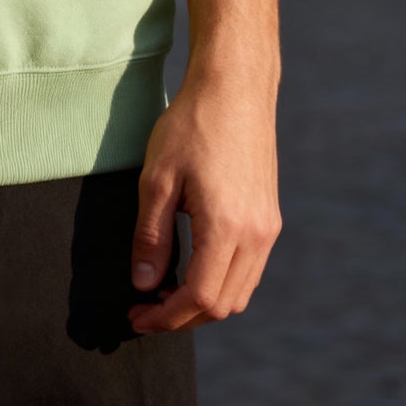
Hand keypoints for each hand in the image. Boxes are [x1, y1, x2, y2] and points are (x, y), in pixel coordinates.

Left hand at [127, 60, 281, 332]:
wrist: (235, 88)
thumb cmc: (191, 125)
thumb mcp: (157, 178)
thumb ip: (150, 236)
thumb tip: (143, 285)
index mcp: (227, 228)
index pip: (199, 298)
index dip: (166, 317)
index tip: (136, 317)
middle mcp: (256, 236)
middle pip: (222, 305)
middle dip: (182, 317)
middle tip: (144, 310)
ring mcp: (268, 228)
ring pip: (240, 292)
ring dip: (203, 303)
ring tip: (164, 294)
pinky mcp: (270, 217)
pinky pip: (249, 270)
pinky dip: (221, 282)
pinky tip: (192, 269)